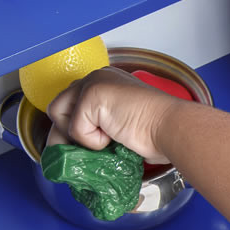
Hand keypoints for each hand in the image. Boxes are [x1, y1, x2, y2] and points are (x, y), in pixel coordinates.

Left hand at [45, 66, 177, 162]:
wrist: (170, 128)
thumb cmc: (156, 132)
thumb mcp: (119, 128)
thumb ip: (98, 128)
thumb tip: (73, 150)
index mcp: (105, 83)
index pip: (71, 104)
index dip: (72, 129)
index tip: (83, 148)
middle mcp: (96, 78)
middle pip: (58, 109)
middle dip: (67, 135)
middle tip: (89, 150)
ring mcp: (92, 84)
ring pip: (59, 116)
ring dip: (80, 136)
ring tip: (106, 140)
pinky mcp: (91, 96)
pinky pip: (75, 130)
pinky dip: (93, 141)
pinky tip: (115, 135)